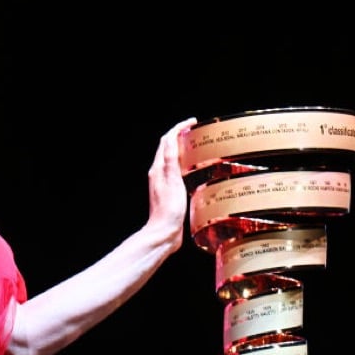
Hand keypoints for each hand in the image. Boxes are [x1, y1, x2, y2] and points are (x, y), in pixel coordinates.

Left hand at [146, 116, 198, 254]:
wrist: (163, 233)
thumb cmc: (168, 210)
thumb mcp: (172, 181)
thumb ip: (171, 160)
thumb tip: (171, 138)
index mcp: (158, 169)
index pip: (166, 141)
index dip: (178, 128)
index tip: (191, 121)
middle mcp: (158, 174)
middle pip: (168, 148)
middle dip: (180, 136)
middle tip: (195, 130)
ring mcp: (163, 183)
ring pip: (172, 159)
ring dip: (182, 149)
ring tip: (196, 145)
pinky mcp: (170, 193)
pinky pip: (177, 172)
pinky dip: (185, 164)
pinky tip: (194, 170)